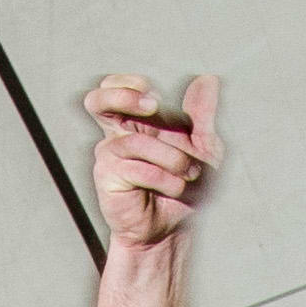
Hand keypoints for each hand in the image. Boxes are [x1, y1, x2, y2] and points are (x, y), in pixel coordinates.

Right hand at [82, 76, 214, 248]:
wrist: (177, 227)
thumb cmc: (188, 186)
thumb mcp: (204, 146)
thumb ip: (202, 114)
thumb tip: (207, 79)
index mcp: (136, 121)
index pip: (117, 86)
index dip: (132, 84)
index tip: (158, 99)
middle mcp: (118, 135)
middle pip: (97, 100)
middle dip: (124, 96)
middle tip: (154, 105)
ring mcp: (110, 157)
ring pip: (136, 142)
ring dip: (172, 158)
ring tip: (190, 174)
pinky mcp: (108, 179)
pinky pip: (138, 169)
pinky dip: (165, 179)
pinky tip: (175, 189)